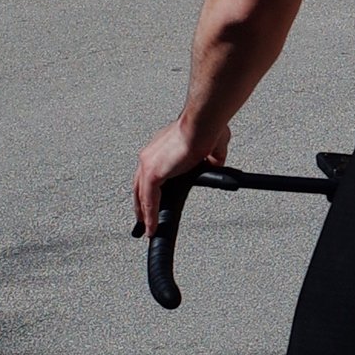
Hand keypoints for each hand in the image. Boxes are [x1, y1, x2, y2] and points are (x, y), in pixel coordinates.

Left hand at [132, 117, 226, 234]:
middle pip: (139, 185)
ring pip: (141, 195)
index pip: (148, 173)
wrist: (202, 126)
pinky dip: (150, 215)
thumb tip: (215, 164)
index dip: (148, 189)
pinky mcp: (152, 174)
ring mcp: (148, 164)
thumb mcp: (211, 149)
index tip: (151, 199)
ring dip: (143, 213)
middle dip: (140, 203)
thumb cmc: (206, 129)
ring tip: (147, 228)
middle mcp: (150, 155)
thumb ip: (211, 159)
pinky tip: (152, 226)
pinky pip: (149, 200)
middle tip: (143, 218)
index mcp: (160, 148)